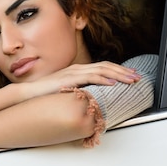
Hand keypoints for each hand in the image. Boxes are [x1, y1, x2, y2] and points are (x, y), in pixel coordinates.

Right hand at [17, 61, 140, 98]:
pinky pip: (90, 77)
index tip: (131, 76)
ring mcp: (74, 72)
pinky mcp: (69, 79)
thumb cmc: (45, 95)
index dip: (118, 71)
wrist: (28, 93)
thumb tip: (91, 99)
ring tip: (131, 80)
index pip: (103, 67)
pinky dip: (103, 79)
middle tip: (138, 77)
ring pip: (102, 70)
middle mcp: (78, 68)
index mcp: (78, 71)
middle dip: (124, 71)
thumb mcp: (66, 92)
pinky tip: (113, 83)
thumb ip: (78, 91)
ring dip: (118, 74)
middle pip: (106, 66)